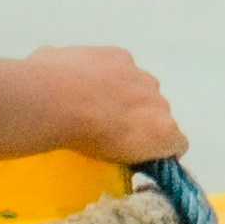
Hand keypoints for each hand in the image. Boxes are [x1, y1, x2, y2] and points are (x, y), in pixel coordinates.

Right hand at [34, 44, 183, 166]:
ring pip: (160, 121)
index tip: (102, 113)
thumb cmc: (49, 80)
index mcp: (118, 60)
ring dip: (146, 133)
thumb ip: (59, 64)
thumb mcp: (49, 60)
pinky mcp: (166, 130)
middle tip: (109, 133)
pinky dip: (165, 153)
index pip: (127, 81)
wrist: (62, 100)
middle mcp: (143, 78)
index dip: (117, 99)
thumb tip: (49, 65)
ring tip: (125, 152)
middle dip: (133, 115)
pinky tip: (150, 163)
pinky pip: (175, 144)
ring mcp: (157, 104)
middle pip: (146, 100)